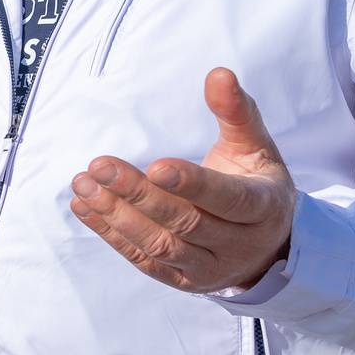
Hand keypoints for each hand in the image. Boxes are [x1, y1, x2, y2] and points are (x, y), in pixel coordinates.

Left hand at [68, 67, 296, 292]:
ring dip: (116, 215)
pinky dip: (110, 234)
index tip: (154, 165)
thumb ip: (236, 112)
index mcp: (262, 207)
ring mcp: (208, 267)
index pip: (227, 198)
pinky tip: (84, 207)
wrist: (269, 247)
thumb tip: (218, 74)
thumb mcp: (256, 147)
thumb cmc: (257, 184)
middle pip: (184, 221)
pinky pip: (142, 260)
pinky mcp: (182, 281)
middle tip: (100, 166)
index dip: (192, 184)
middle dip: (138, 194)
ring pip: (159, 245)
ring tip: (85, 184)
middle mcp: (237, 243)